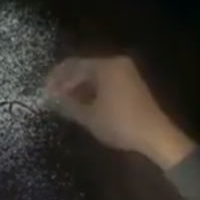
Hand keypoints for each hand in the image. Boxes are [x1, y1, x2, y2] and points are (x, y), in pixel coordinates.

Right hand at [44, 56, 195, 169]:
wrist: (155, 135)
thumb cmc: (119, 123)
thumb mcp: (89, 116)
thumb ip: (67, 105)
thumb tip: (51, 100)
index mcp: (106, 66)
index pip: (73, 65)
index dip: (56, 78)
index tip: (44, 91)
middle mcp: (117, 63)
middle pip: (84, 68)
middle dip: (67, 82)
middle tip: (52, 97)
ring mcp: (126, 72)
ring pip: (95, 75)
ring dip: (79, 87)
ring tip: (64, 102)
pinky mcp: (132, 84)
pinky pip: (106, 81)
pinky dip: (92, 90)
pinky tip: (82, 103)